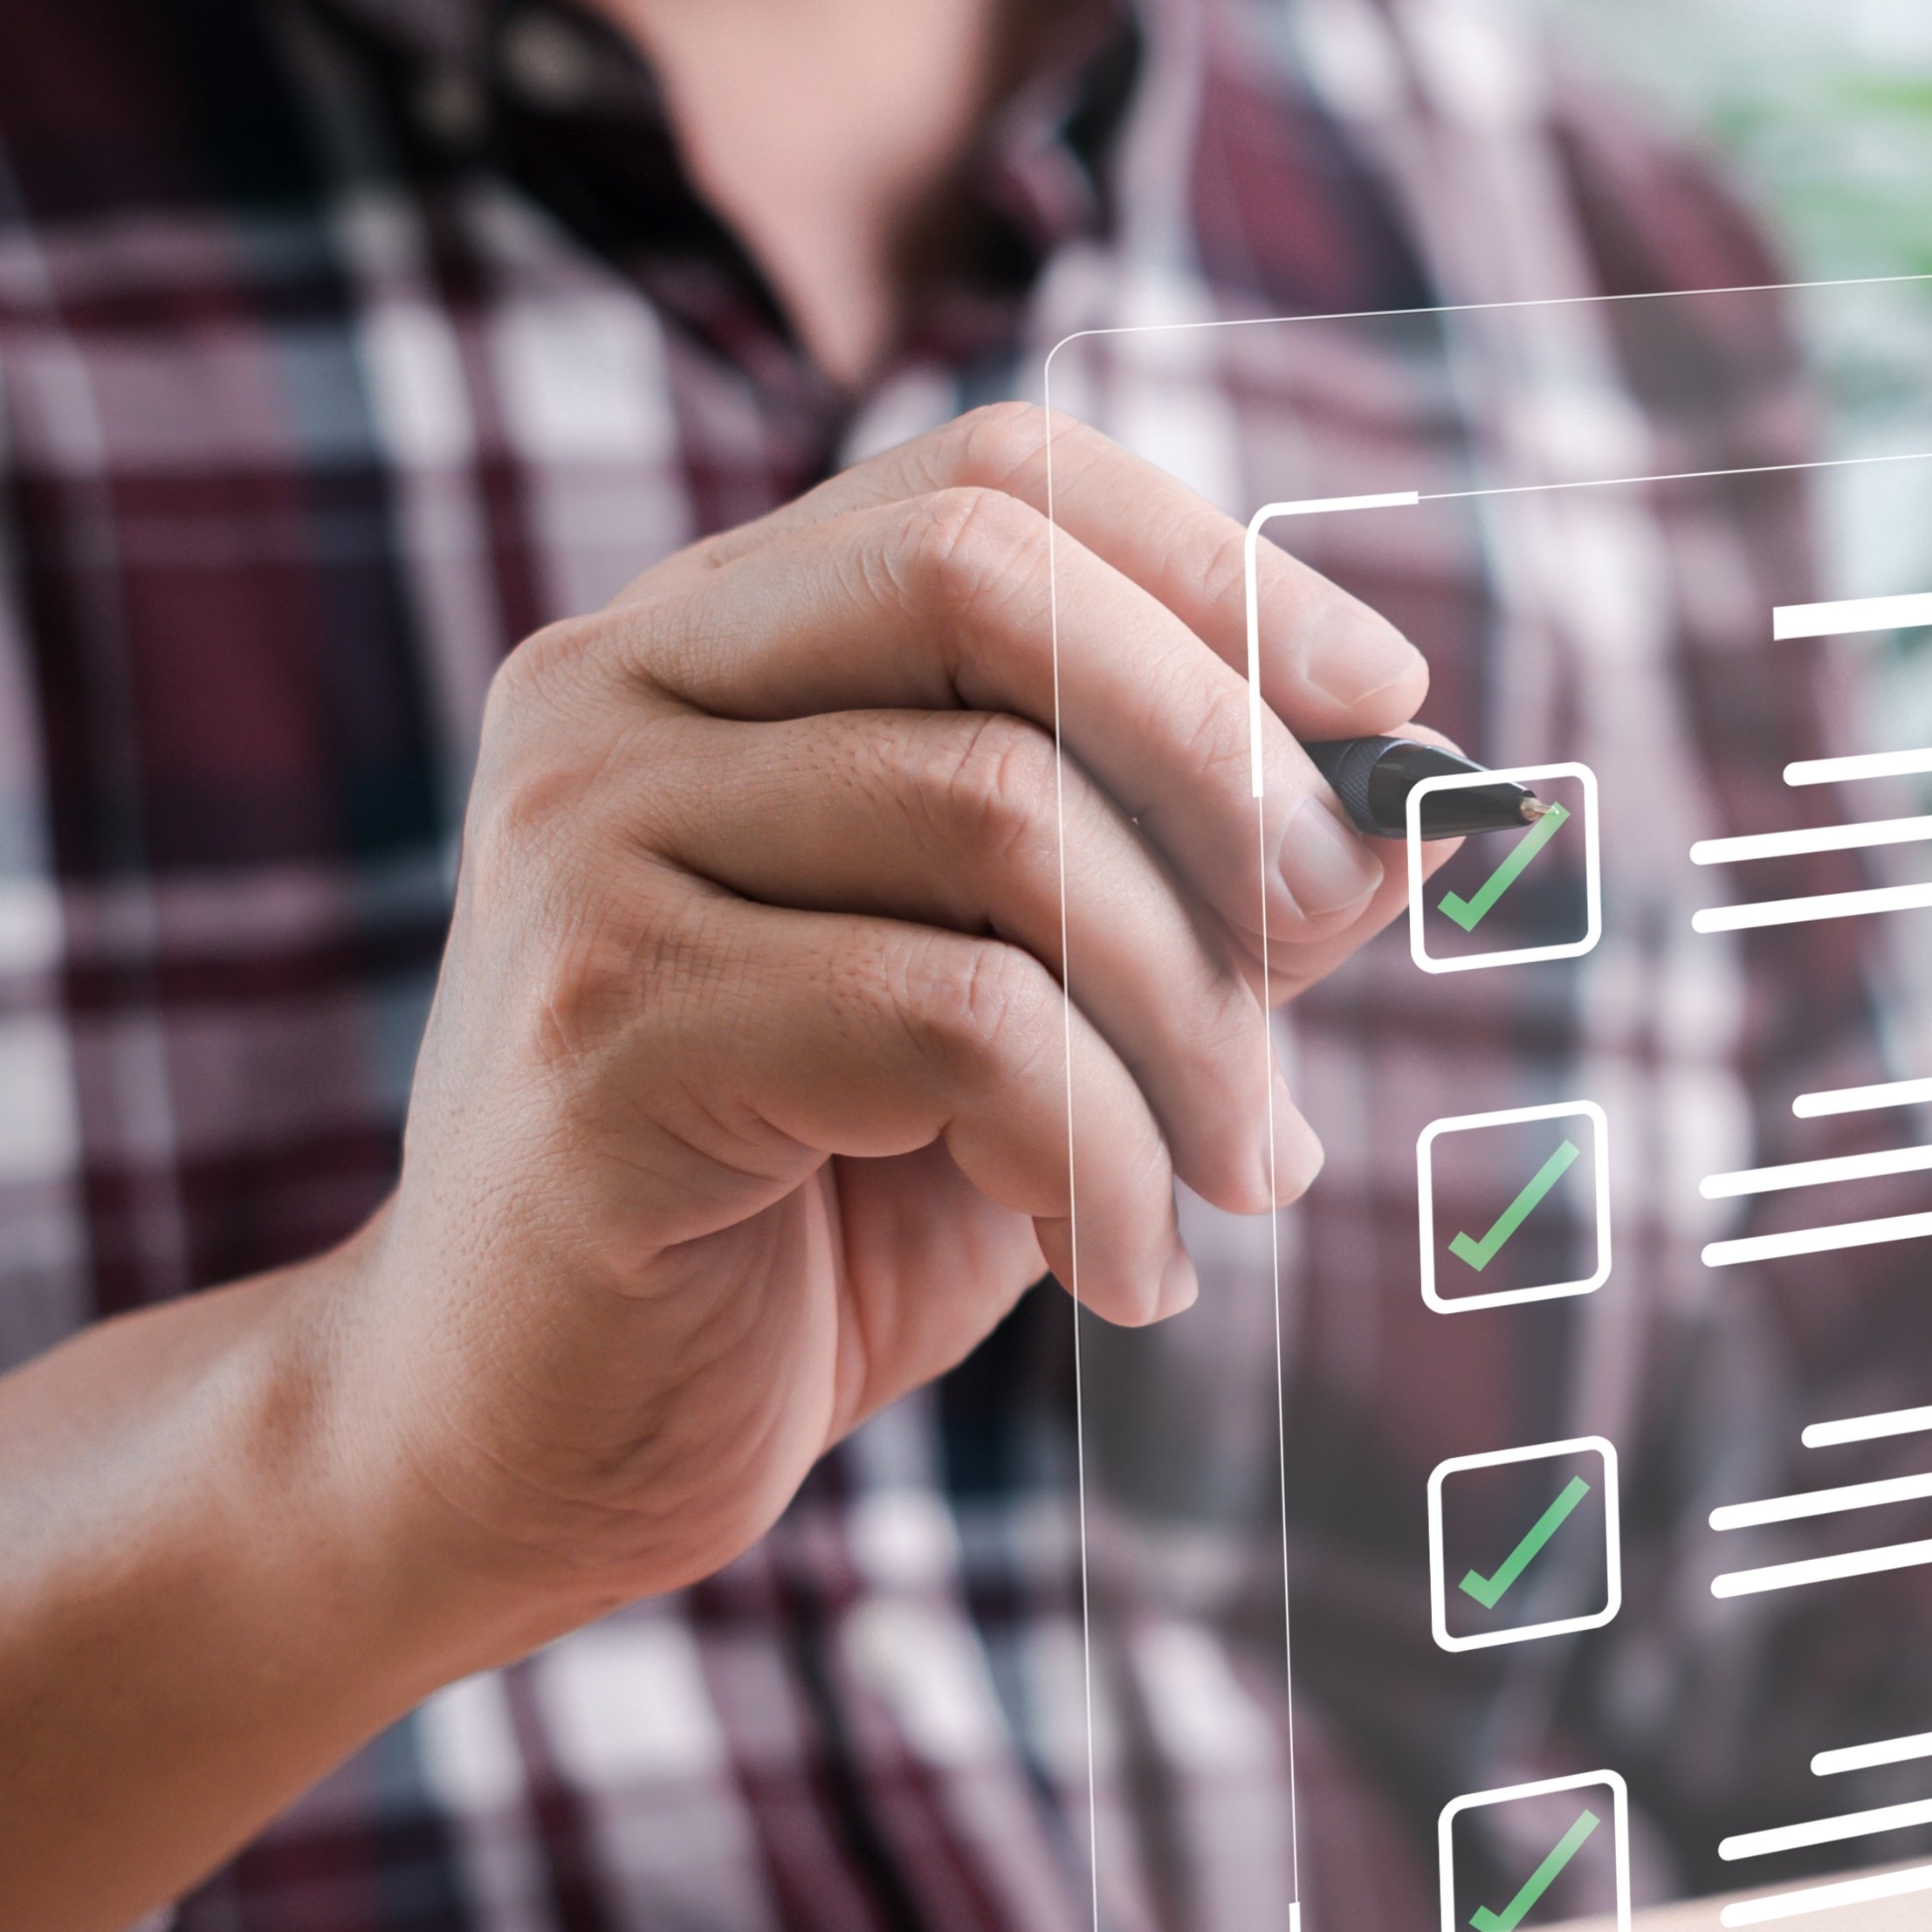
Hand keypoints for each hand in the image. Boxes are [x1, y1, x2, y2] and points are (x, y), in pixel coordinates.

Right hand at [301, 403, 1433, 1644]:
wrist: (521, 1453)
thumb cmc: (792, 1228)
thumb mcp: (1033, 1027)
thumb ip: (1183, 900)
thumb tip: (1410, 807)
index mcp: (708, 648)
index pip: (989, 478)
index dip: (1213, 569)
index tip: (1384, 704)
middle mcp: (613, 700)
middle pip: (989, 586)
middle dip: (1221, 757)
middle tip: (1330, 935)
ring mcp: (584, 849)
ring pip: (1006, 826)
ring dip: (1189, 1023)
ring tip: (1235, 1176)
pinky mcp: (604, 1027)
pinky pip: (957, 1026)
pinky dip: (1101, 1154)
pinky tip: (1123, 1267)